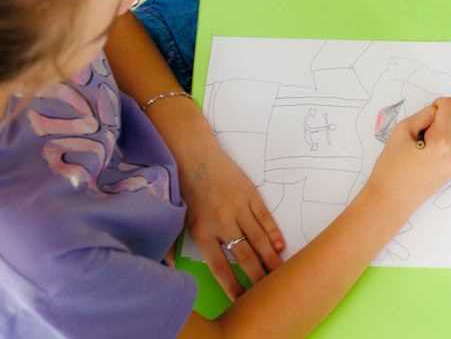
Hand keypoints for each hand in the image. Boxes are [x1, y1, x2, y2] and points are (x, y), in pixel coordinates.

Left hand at [179, 139, 285, 299]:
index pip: (221, 265)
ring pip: (259, 238)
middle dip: (258, 275)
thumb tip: (168, 270)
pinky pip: (265, 217)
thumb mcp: (175, 218)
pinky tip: (280, 245)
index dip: (233, 284)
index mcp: (203, 231)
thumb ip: (171, 246)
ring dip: (271, 257)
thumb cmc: (183, 188)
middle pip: (245, 255)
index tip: (242, 298)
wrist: (194, 155)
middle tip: (269, 288)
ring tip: (281, 272)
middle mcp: (223, 223)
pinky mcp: (251, 195)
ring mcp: (239, 208)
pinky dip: (274, 232)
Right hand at [366, 97, 450, 209]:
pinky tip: (431, 148)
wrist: (391, 201)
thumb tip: (438, 111)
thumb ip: (424, 115)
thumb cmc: (391, 168)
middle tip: (430, 122)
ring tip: (428, 137)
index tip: (427, 113)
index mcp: (443, 142)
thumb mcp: (402, 131)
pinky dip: (450, 137)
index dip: (439, 103)